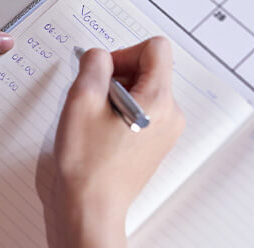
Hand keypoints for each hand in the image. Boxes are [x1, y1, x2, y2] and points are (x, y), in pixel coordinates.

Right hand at [53, 37, 184, 247]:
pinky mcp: (157, 142)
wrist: (92, 205)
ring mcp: (166, 130)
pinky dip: (122, 111)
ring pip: (145, 89)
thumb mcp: (82, 98)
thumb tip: (100, 56)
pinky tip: (103, 131)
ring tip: (98, 119)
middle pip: (150, 69)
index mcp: (159, 99)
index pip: (156, 48)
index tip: (105, 72)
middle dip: (120, 75)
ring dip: (118, 94)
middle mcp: (171, 114)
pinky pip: (144, 110)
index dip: (125, 52)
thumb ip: (94, 64)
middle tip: (96, 99)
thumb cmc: (88, 162)